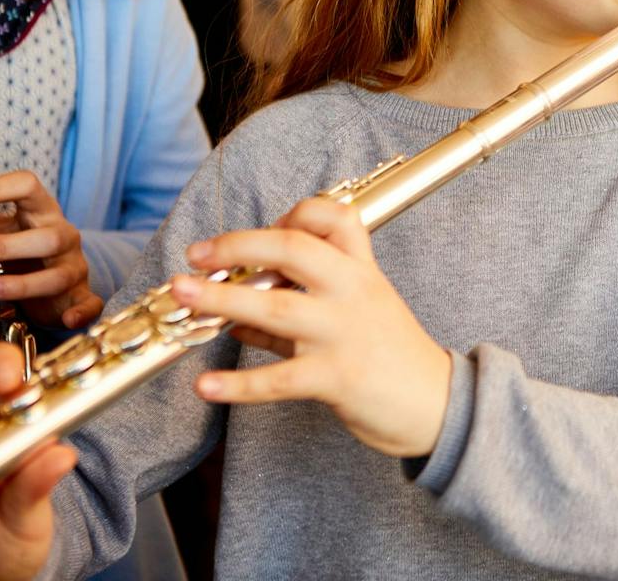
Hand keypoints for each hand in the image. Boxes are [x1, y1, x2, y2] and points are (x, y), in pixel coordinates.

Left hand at [0, 171, 101, 330]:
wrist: (54, 282)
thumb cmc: (23, 252)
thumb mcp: (4, 231)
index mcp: (42, 213)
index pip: (28, 186)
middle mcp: (63, 236)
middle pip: (47, 236)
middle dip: (6, 245)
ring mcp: (74, 267)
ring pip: (58, 275)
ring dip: (22, 284)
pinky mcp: (82, 295)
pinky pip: (90, 304)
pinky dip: (82, 313)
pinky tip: (69, 322)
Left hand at [174, 198, 452, 458]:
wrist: (434, 403)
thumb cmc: (391, 353)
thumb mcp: (355, 314)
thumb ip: (299, 306)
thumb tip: (237, 313)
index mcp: (361, 270)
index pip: (334, 218)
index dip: (293, 214)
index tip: (263, 229)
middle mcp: (352, 292)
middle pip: (295, 249)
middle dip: (239, 246)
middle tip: (197, 254)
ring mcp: (343, 333)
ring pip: (276, 307)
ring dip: (223, 298)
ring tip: (183, 294)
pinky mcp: (335, 378)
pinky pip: (278, 380)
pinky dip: (238, 384)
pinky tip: (205, 385)